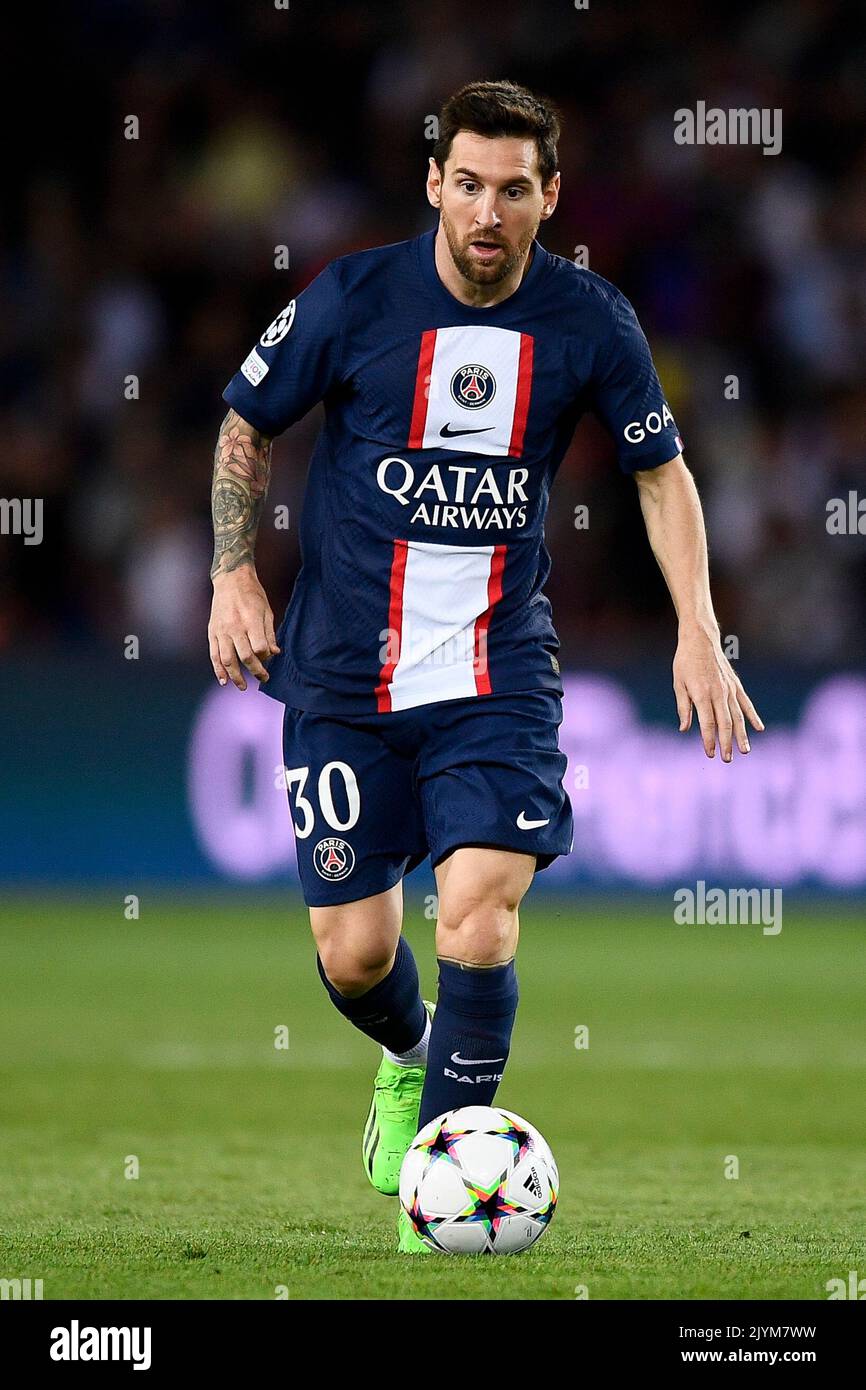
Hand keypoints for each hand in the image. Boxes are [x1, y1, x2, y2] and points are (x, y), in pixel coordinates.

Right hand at [208, 568, 279, 689]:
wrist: (230, 579)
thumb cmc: (252, 594)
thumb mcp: (266, 611)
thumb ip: (269, 634)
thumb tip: (274, 654)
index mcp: (250, 620)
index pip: (259, 648)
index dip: (265, 657)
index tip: (269, 659)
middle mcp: (234, 627)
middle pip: (245, 657)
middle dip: (256, 671)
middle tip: (264, 680)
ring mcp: (221, 631)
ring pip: (227, 660)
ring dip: (236, 676)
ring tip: (243, 687)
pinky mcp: (212, 632)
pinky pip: (214, 655)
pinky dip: (218, 670)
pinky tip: (223, 681)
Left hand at [673, 624, 763, 760]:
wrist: (700, 640)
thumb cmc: (685, 663)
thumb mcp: (678, 684)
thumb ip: (684, 707)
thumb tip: (685, 729)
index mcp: (702, 694)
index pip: (707, 723)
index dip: (709, 739)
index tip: (710, 753)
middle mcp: (718, 693)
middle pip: (725, 723)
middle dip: (726, 743)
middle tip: (726, 759)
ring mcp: (729, 689)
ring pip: (738, 716)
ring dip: (741, 735)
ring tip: (745, 751)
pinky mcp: (735, 685)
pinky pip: (746, 703)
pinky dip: (753, 716)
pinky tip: (759, 729)